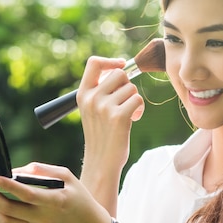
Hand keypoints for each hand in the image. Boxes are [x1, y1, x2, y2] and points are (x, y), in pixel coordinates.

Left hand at [0, 162, 110, 222]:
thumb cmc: (79, 198)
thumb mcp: (69, 178)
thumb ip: (44, 170)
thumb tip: (17, 170)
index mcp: (55, 201)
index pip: (27, 194)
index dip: (9, 185)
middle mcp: (44, 218)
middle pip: (8, 208)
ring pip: (4, 220)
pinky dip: (1, 211)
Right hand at [77, 57, 144, 173]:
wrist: (102, 161)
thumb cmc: (102, 134)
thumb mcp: (93, 109)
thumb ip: (102, 90)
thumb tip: (123, 67)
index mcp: (82, 94)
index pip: (94, 63)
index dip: (111, 61)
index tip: (122, 65)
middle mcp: (92, 98)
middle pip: (119, 74)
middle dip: (127, 85)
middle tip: (124, 101)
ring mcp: (104, 107)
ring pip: (131, 88)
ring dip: (134, 99)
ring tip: (127, 114)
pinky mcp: (119, 116)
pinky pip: (137, 99)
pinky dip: (140, 109)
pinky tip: (133, 119)